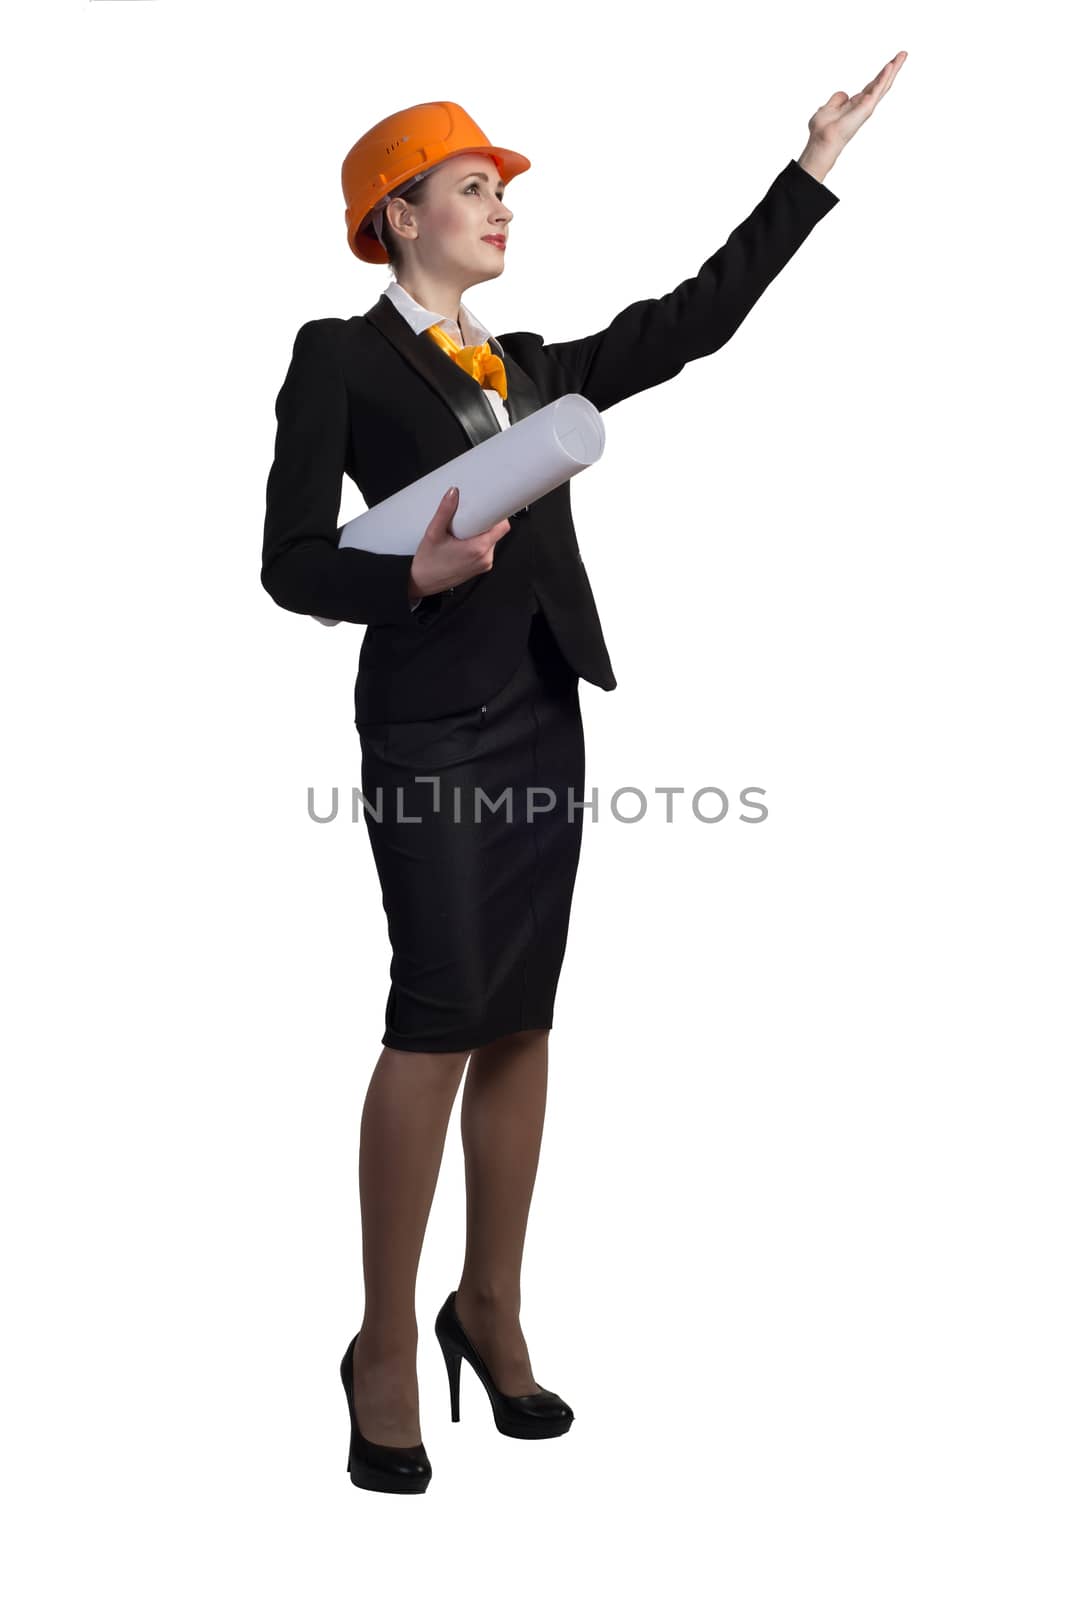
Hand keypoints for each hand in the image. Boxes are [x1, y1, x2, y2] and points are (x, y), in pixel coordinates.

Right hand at [408, 486, 510, 600]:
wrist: (422, 583)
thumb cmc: (428, 563)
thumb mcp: (434, 533)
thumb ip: (445, 511)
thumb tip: (453, 493)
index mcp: (478, 549)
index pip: (502, 527)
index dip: (498, 514)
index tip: (490, 507)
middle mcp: (485, 558)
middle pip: (496, 532)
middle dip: (485, 523)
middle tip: (468, 519)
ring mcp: (483, 565)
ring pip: (490, 541)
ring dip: (480, 533)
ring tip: (462, 532)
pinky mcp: (480, 568)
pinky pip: (485, 550)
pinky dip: (477, 543)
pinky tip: (461, 543)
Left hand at [799, 50, 907, 176]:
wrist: (822, 140)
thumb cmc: (822, 130)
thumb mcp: (828, 108)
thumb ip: (837, 100)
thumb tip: (844, 95)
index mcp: (856, 104)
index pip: (872, 85)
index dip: (881, 74)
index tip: (890, 62)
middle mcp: (864, 104)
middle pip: (882, 82)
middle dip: (893, 68)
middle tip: (903, 54)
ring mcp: (867, 106)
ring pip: (883, 84)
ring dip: (893, 69)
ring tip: (902, 55)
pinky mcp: (866, 108)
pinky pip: (877, 90)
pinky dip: (883, 77)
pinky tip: (889, 66)